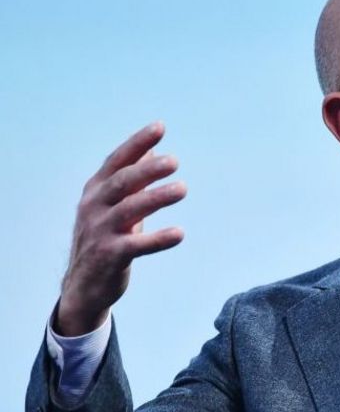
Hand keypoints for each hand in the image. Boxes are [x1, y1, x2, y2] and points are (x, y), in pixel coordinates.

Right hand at [56, 121, 186, 335]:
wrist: (84, 285)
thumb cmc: (105, 238)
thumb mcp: (113, 205)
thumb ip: (131, 179)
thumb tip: (151, 150)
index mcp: (95, 191)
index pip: (117, 161)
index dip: (137, 144)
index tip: (159, 127)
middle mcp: (94, 207)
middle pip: (122, 183)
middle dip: (147, 170)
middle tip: (174, 161)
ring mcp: (100, 232)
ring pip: (129, 210)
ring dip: (156, 198)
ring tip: (183, 188)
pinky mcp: (109, 256)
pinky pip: (136, 245)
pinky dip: (158, 238)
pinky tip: (179, 234)